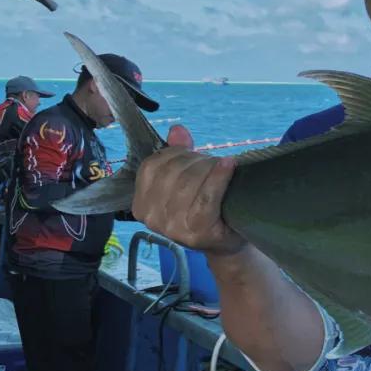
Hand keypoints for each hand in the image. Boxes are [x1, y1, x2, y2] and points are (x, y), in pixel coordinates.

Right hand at [131, 124, 245, 255]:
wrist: (227, 241)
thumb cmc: (205, 208)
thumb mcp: (188, 180)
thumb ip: (178, 155)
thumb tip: (177, 130)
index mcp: (141, 204)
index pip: (153, 166)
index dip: (177, 154)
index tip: (194, 155)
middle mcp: (151, 218)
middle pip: (172, 172)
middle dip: (196, 161)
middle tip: (214, 163)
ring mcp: (172, 227)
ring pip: (189, 182)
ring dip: (209, 168)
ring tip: (223, 167)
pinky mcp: (196, 231)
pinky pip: (206, 197)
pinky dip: (218, 177)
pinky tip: (229, 165)